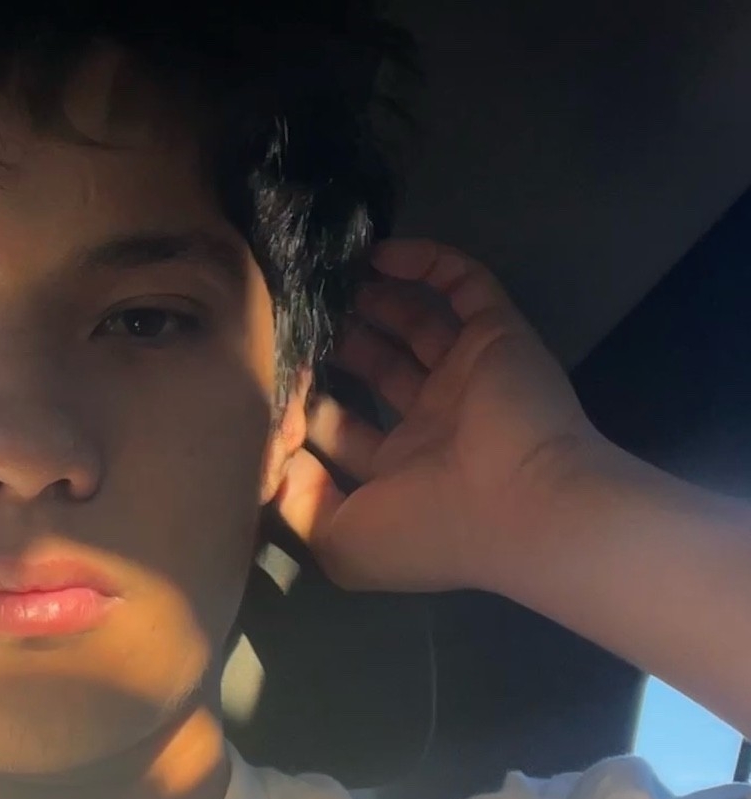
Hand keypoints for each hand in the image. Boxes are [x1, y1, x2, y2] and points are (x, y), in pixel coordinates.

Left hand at [273, 238, 609, 595]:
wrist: (528, 505)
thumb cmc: (430, 528)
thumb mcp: (342, 544)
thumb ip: (297, 505)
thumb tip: (276, 459)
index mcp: (401, 473)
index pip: (343, 430)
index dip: (306, 405)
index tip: (269, 376)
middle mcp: (435, 424)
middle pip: (377, 370)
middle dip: (337, 345)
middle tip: (294, 314)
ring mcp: (468, 376)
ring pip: (416, 325)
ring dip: (373, 301)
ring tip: (327, 280)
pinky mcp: (497, 335)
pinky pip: (465, 285)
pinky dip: (427, 263)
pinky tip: (380, 253)